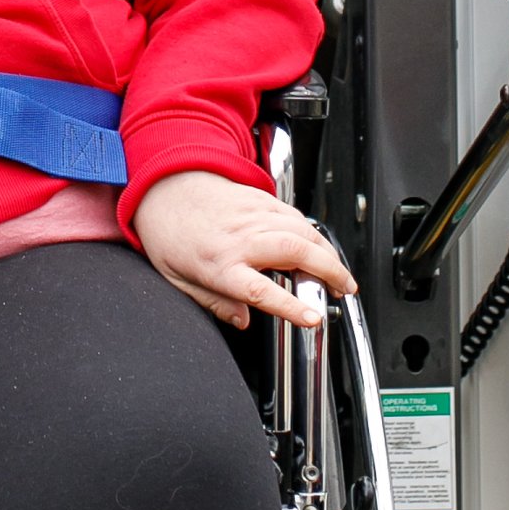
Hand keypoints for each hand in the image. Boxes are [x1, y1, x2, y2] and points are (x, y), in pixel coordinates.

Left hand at [131, 170, 353, 332]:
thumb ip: (213, 303)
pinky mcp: (260, 199)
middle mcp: (240, 238)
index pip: (260, 291)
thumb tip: (242, 321)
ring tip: (339, 273)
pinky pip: (295, 215)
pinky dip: (313, 232)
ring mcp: (252, 215)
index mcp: (218, 264)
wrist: (164, 188)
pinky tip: (319, 247)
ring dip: (327, 253)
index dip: (290, 307)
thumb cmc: (169, 234)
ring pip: (302, 230)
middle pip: (294, 252)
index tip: (312, 318)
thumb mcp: (177, 280)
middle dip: (328, 271)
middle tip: (344, 290)